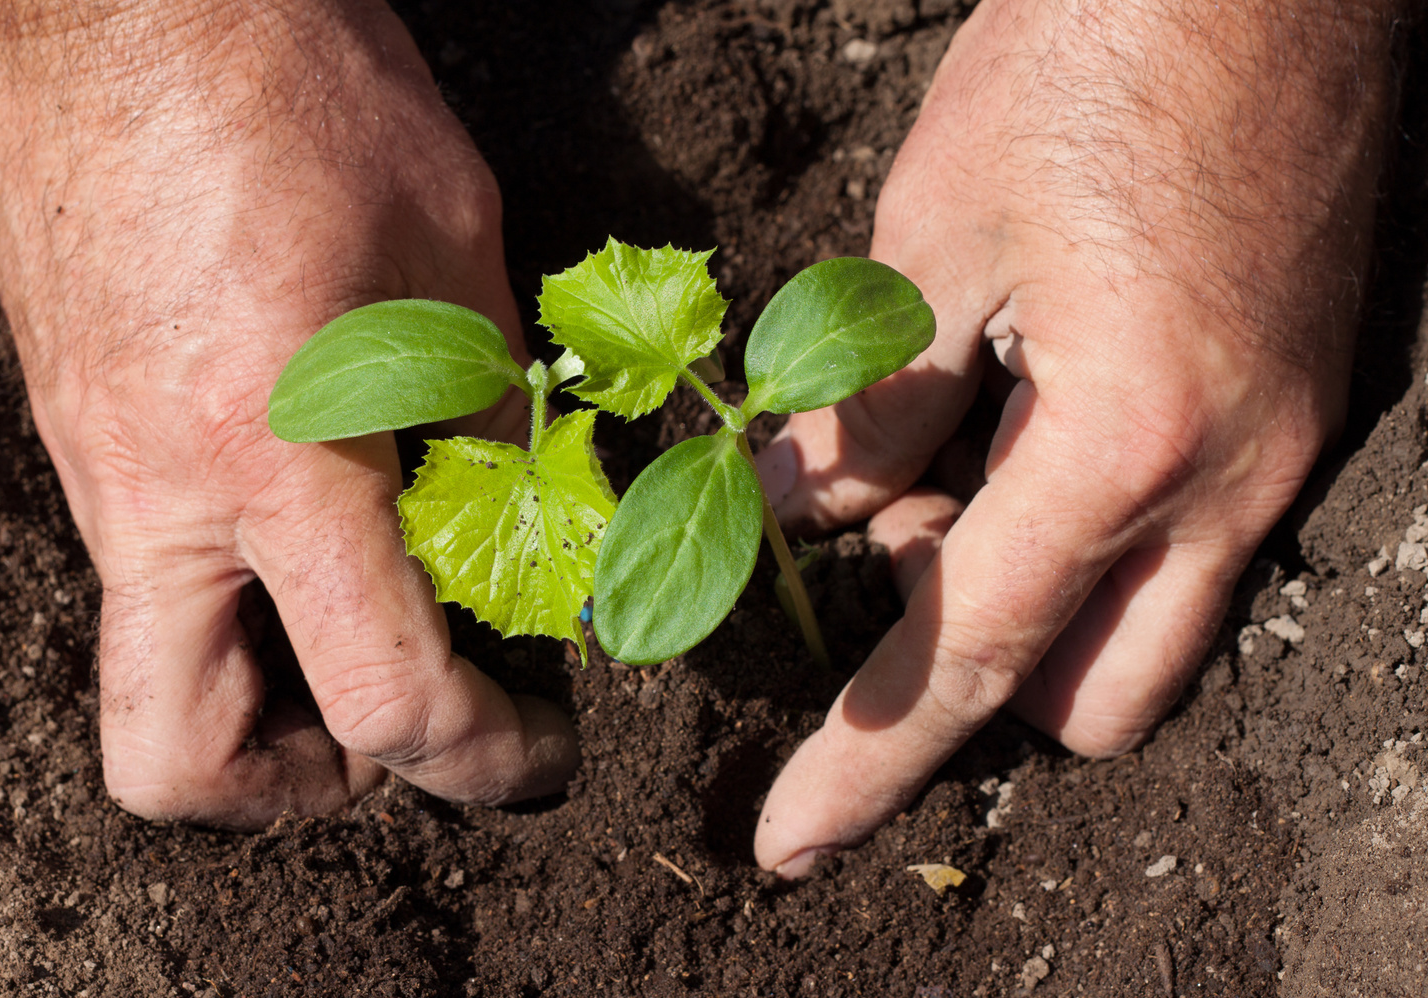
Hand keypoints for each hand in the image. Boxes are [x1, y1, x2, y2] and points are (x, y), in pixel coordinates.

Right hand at [0, 1, 576, 828]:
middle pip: (178, 761)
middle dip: (305, 786)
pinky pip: (150, 573)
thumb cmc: (299, 94)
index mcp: (269, 455)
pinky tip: (320, 509)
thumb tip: (529, 540)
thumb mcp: (453, 259)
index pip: (380, 695)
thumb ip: (492, 422)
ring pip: (150, 673)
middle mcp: (152, 493)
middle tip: (404, 721)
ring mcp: (95, 467)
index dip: (480, 758)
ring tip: (371, 617)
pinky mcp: (81, 427)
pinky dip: (241, 593)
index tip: (538, 749)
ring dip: (267, 696)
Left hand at [754, 0, 1400, 874]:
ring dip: (1036, 604)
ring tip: (956, 460)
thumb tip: (793, 516)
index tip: (790, 840)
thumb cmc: (1095, 56)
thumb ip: (865, 409)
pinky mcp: (1295, 407)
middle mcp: (1230, 479)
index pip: (969, 656)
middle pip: (1087, 696)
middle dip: (975, 669)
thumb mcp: (932, 236)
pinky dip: (1086, 534)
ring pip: (1146, 632)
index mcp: (1128, 441)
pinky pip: (1185, 544)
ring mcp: (1281, 451)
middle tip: (896, 538)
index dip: (868, 759)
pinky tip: (1022, 417)